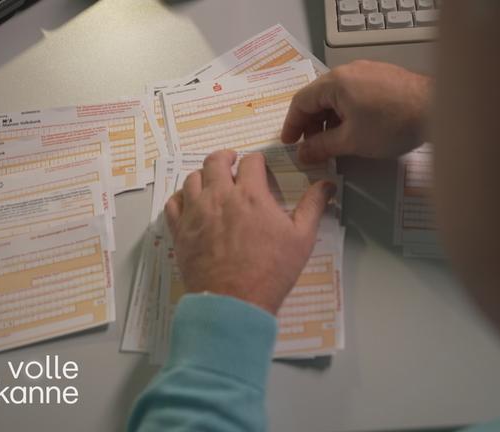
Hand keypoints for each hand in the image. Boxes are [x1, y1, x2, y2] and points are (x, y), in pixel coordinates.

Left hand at [164, 150, 336, 314]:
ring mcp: (196, 213)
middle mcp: (220, 197)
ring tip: (211, 180)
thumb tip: (327, 185)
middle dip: (226, 157)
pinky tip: (188, 201)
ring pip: (192, 179)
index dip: (256, 160)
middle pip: (215, 161)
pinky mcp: (180, 231)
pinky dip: (180, 197)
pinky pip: (172, 203)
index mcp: (251, 195)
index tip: (258, 165)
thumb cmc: (271, 272)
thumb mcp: (302, 239)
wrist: (234, 302)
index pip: (251, 162)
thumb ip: (313, 207)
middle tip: (231, 161)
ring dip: (203, 174)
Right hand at [282, 60, 430, 162]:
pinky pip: (356, 94)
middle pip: (319, 98)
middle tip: (314, 149)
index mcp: (335, 82)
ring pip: (339, 97)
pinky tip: (357, 131)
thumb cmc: (391, 124)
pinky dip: (349, 113)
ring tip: (336, 144)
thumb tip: (303, 153)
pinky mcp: (384, 77)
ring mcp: (368, 71)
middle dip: (313, 125)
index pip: (301, 101)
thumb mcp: (352, 141)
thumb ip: (322, 147)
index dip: (292, 125)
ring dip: (331, 121)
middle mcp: (349, 71)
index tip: (290, 144)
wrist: (437, 109)